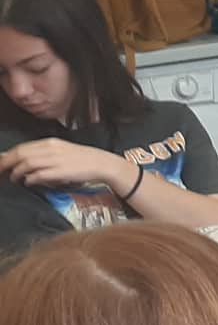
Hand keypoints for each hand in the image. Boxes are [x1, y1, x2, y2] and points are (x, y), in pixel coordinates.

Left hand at [0, 139, 127, 189]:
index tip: (1, 162)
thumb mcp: (61, 151)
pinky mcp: (61, 172)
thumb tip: (22, 158)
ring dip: (17, 172)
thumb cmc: (82, 159)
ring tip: (14, 179)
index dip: (7, 156)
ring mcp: (56, 160)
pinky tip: (28, 182)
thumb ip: (42, 153)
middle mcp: (51, 149)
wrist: (101, 163)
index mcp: (50, 143)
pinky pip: (39, 175)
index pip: (22, 147)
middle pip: (21, 154)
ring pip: (27, 164)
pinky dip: (30, 179)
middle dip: (6, 163)